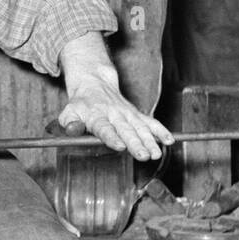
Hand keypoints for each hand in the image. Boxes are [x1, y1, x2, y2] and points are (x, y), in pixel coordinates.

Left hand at [57, 32, 173, 160]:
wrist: (94, 83)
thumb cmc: (81, 104)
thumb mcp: (68, 112)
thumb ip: (68, 122)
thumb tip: (72, 130)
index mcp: (97, 115)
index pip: (105, 128)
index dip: (112, 137)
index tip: (120, 146)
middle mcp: (114, 114)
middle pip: (126, 130)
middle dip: (136, 144)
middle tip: (144, 156)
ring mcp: (127, 114)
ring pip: (140, 128)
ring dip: (150, 141)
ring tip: (156, 154)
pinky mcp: (136, 114)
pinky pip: (150, 122)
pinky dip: (160, 130)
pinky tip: (169, 140)